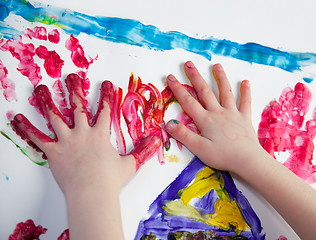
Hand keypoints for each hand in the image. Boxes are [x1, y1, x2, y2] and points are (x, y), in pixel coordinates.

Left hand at [11, 74, 159, 195]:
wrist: (92, 192)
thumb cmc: (110, 180)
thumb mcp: (130, 164)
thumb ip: (143, 151)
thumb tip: (158, 140)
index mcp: (100, 135)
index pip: (105, 110)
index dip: (106, 96)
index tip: (105, 83)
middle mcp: (82, 133)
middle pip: (78, 107)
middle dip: (76, 90)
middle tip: (72, 76)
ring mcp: (67, 140)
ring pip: (55, 117)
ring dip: (48, 101)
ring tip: (42, 88)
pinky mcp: (53, 151)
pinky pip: (37, 138)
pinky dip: (26, 128)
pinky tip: (17, 118)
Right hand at [165, 61, 263, 171]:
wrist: (247, 160)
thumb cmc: (222, 156)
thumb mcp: (199, 149)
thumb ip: (183, 135)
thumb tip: (168, 123)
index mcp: (205, 120)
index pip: (188, 102)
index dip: (178, 89)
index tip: (170, 77)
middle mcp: (218, 112)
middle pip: (204, 92)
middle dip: (195, 77)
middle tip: (189, 63)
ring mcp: (233, 113)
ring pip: (225, 92)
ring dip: (220, 78)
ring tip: (217, 65)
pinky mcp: (245, 118)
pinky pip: (245, 102)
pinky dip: (246, 92)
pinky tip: (246, 82)